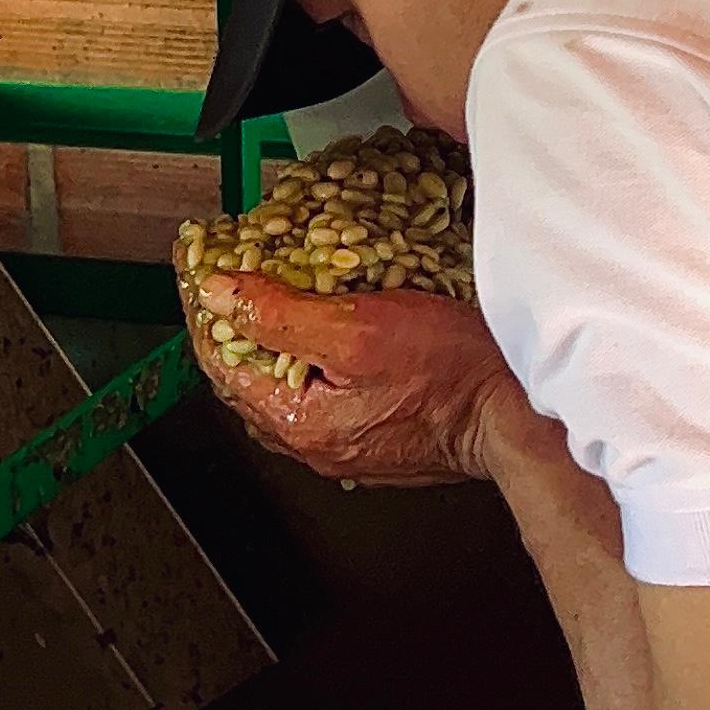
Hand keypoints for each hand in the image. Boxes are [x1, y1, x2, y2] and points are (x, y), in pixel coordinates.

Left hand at [183, 274, 531, 483]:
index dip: (203, 306)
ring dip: (272, 342)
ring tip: (274, 295)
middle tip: (231, 273)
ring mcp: (343, 445)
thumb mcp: (356, 326)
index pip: (219, 359)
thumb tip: (218, 294)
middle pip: (246, 376)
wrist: (513, 413)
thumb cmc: (451, 372)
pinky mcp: (373, 438)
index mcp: (297, 419)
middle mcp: (313, 442)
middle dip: (234, 322)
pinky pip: (320, 395)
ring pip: (282, 386)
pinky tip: (326, 335)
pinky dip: (309, 360)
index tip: (196, 264)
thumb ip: (279, 314)